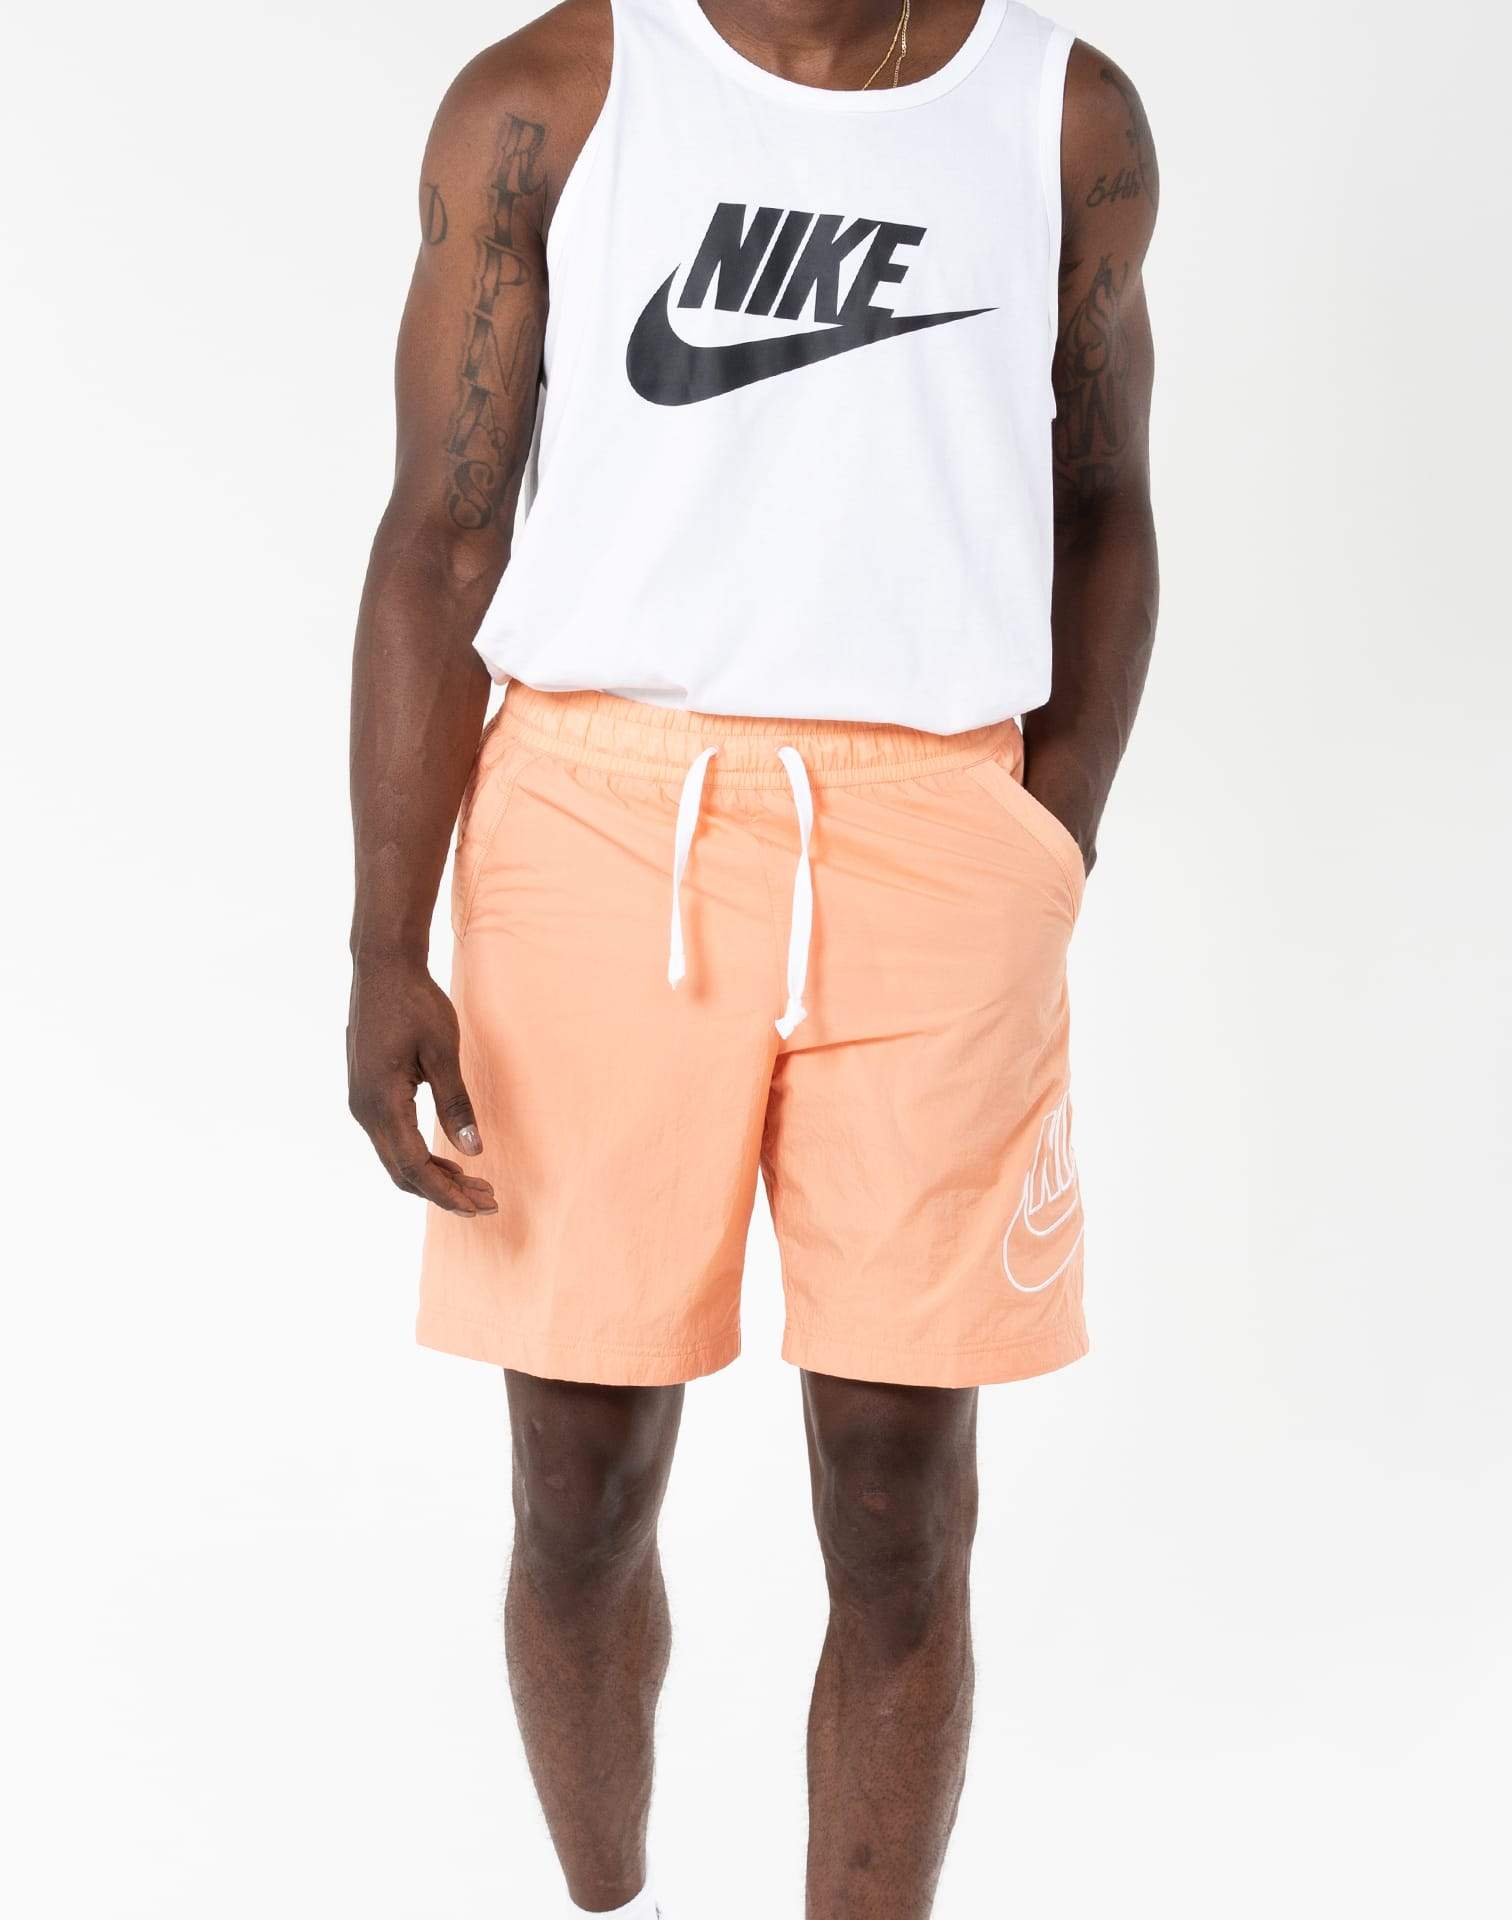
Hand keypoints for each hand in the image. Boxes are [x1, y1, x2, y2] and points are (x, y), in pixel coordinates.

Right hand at [347, 956, 496, 1215]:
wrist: (382, 966)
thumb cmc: (415, 1003)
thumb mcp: (442, 1051)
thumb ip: (456, 1103)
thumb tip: (473, 1151)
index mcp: (382, 1103)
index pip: (414, 1166)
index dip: (447, 1192)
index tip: (480, 1204)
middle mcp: (364, 1110)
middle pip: (402, 1171)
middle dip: (444, 1192)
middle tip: (488, 1201)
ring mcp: (362, 1103)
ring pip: (396, 1158)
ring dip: (434, 1176)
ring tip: (475, 1184)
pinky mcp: (367, 1093)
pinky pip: (392, 1139)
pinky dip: (420, 1155)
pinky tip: (450, 1159)